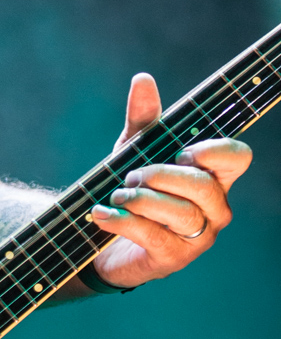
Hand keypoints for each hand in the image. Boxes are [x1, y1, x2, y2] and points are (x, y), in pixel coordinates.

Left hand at [88, 72, 250, 288]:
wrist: (104, 237)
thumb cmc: (133, 190)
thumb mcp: (133, 150)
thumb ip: (142, 118)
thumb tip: (143, 79)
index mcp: (213, 176)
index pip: (237, 157)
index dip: (213, 150)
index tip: (181, 150)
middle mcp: (214, 208)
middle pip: (204, 186)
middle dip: (160, 175)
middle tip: (131, 175)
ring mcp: (197, 237)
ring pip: (180, 212)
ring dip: (140, 198)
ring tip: (117, 194)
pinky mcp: (172, 259)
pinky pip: (153, 236)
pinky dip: (122, 221)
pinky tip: (101, 213)